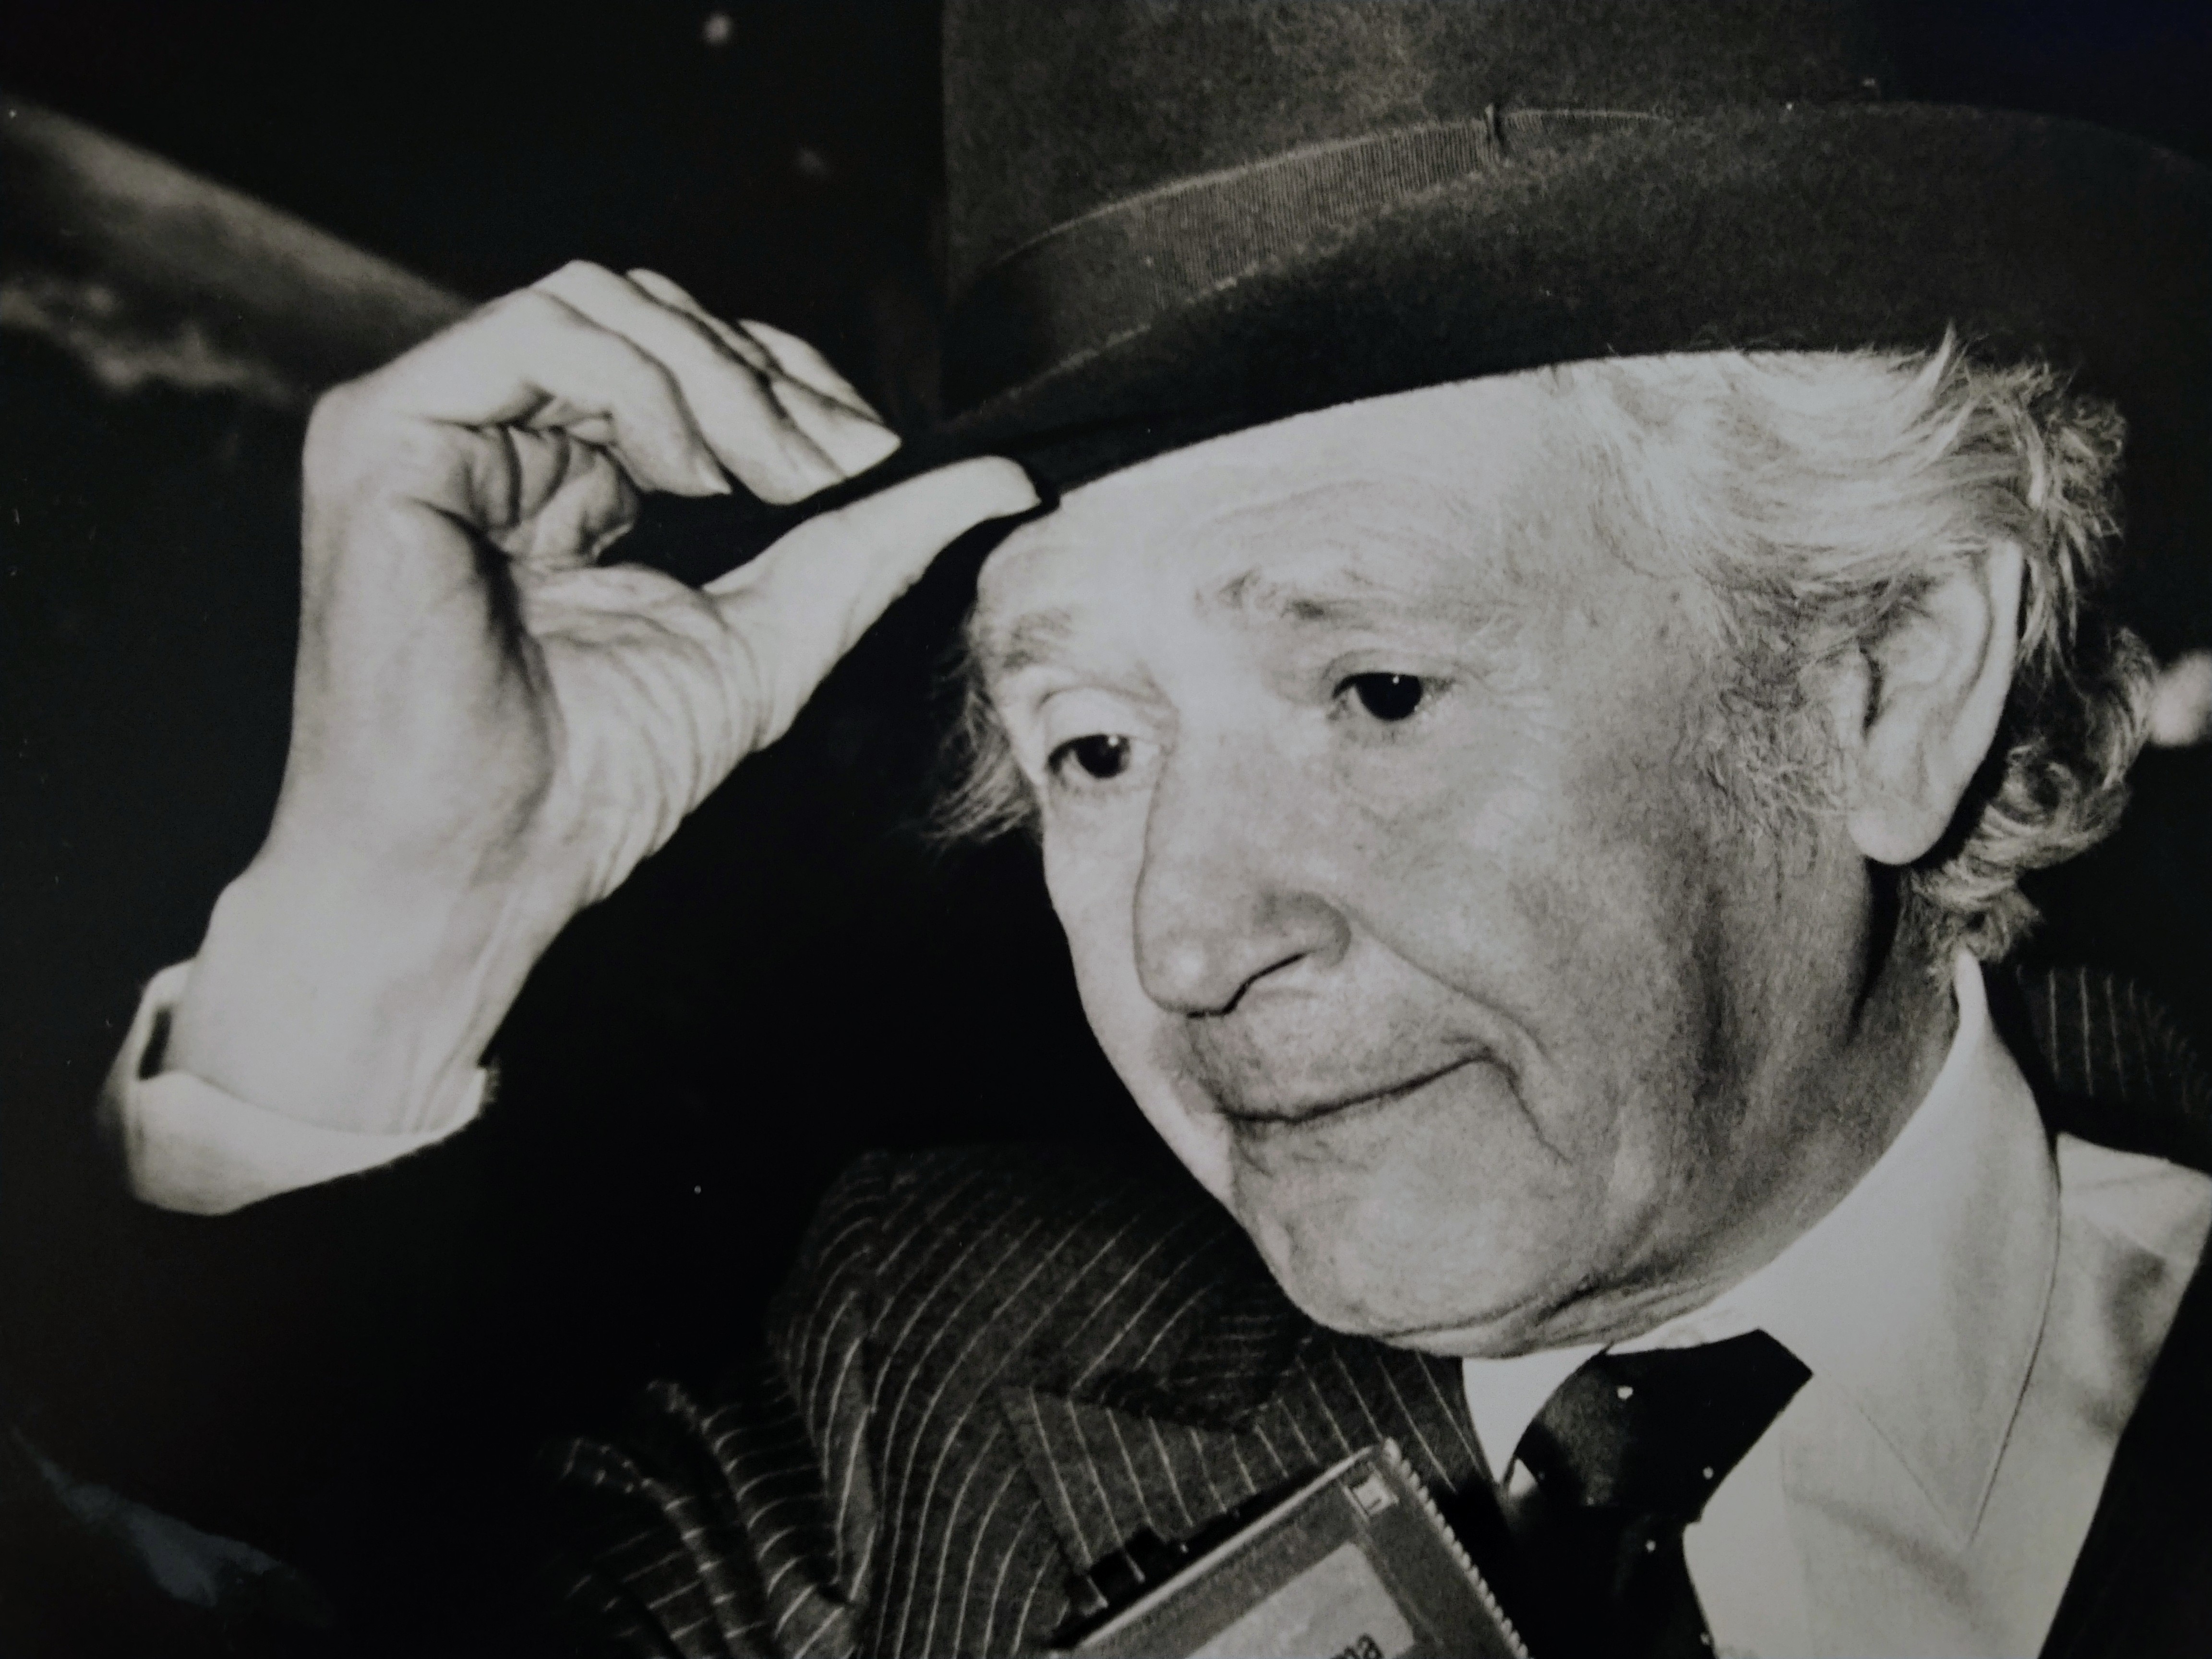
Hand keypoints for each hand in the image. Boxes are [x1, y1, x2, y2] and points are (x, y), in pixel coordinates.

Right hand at [166, 263, 1037, 1132]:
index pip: (680, 357)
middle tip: (835, 468)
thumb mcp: (774, 632)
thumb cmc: (597, 780)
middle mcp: (492, 439)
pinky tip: (691, 472)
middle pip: (644, 310)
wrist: (491, 865)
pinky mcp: (381, 434)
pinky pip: (535, 336)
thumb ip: (873, 543)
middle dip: (765, 375)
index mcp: (564, 478)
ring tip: (768, 479)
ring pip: (595, 302)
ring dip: (717, 380)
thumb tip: (998, 478)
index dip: (786, 380)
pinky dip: (643, 386)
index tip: (871, 455)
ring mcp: (430, 429)